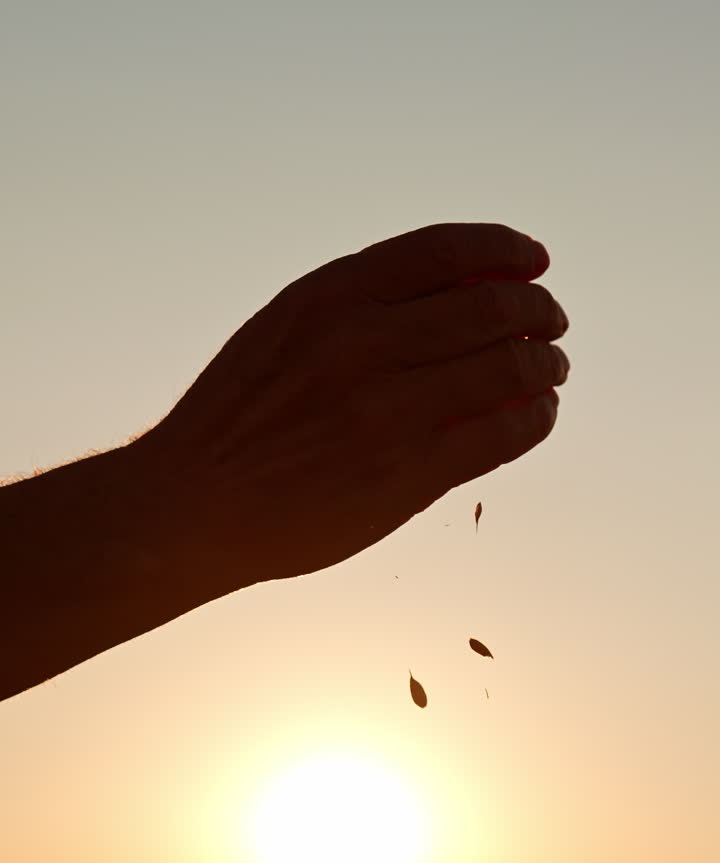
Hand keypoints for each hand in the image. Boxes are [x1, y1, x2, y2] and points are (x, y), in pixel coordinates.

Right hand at [145, 223, 568, 591]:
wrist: (194, 504)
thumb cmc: (239, 417)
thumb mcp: (283, 331)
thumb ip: (358, 307)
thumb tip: (459, 291)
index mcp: (328, 295)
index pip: (444, 251)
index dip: (504, 249)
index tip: (534, 260)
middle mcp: (361, 342)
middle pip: (490, 307)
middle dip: (537, 309)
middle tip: (552, 322)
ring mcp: (386, 410)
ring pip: (506, 368)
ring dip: (545, 365)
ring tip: (554, 370)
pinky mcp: (405, 474)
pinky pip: (499, 435)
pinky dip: (535, 420)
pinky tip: (541, 415)